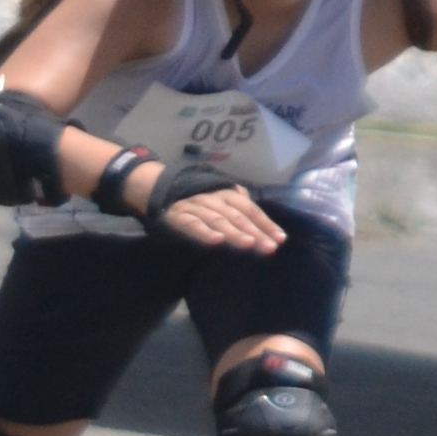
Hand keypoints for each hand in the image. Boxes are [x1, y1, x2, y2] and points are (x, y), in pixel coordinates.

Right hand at [138, 155, 280, 253]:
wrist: (156, 188)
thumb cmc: (194, 198)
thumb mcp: (216, 196)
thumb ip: (236, 201)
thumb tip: (255, 209)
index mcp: (224, 194)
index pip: (249, 209)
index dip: (265, 223)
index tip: (280, 239)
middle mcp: (212, 198)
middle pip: (237, 215)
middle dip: (255, 231)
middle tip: (269, 247)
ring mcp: (195, 207)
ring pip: (218, 220)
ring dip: (234, 232)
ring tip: (248, 244)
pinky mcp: (178, 216)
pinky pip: (192, 224)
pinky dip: (204, 232)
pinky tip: (217, 241)